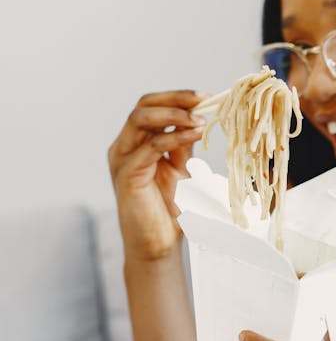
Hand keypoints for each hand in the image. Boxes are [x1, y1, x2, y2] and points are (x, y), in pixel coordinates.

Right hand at [108, 90, 206, 260]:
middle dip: (175, 98)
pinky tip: (195, 134)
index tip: (207, 96)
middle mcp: (125, 146)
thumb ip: (183, 145)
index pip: (151, 106)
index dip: (177, 97)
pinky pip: (150, 147)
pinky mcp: (127, 175)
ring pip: (140, 119)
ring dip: (173, 114)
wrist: (160, 244)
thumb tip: (198, 118)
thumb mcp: (182, 169)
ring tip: (200, 117)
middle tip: (203, 98)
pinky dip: (174, 137)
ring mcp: (123, 159)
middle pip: (143, 106)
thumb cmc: (171, 210)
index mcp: (136, 142)